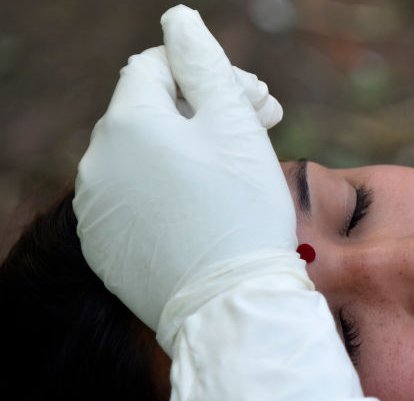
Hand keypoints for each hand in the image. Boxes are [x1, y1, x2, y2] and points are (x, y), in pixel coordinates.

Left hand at [74, 5, 296, 349]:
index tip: (256, 100)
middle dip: (205, 111)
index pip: (155, 67)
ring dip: (188, 151)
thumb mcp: (233, 125)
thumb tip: (178, 19)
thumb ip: (204, 63)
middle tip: (263, 127)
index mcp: (126, 122)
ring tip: (237, 172)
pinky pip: (137, 200)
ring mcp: (95, 208)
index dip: (210, 75)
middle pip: (150, 112)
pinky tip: (209, 209)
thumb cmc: (242, 211)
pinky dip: (170, 192)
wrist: (231, 305)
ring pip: (143, 158)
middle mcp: (96, 160)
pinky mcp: (104, 247)